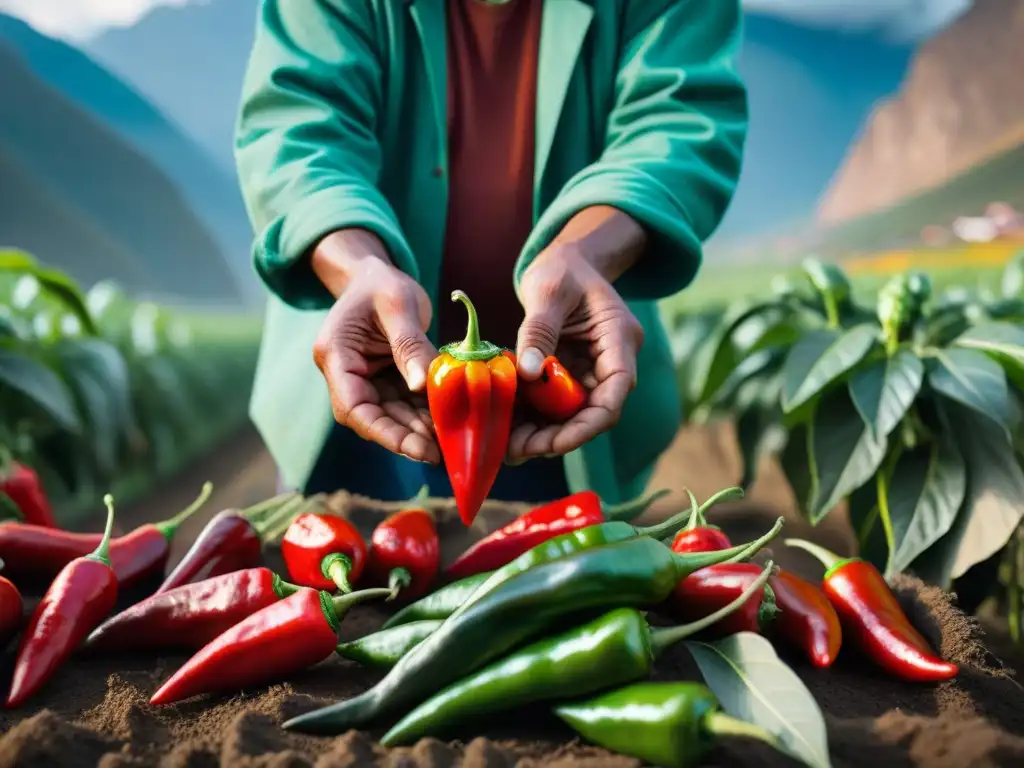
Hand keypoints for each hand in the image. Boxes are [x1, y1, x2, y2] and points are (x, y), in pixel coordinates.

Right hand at [312, 255, 440, 463]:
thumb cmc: (382, 283)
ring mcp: (365, 380)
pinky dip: (425, 414)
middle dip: (406, 437)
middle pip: (373, 418)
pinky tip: (449, 424)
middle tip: (440, 453)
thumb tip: (422, 386)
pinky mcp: (384, 380)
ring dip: (418, 430)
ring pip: (391, 415)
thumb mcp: (398, 304)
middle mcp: (346, 374)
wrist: (375, 275)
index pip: (353, 406)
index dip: (383, 432)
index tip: (415, 447)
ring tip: (449, 442)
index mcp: (336, 355)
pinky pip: (404, 404)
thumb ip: (409, 344)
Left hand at [509, 245, 643, 462]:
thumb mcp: (548, 291)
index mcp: (619, 340)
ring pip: (571, 415)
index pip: (615, 394)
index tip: (552, 443)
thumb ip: (538, 331)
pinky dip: (531, 416)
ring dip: (541, 433)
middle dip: (556, 437)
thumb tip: (527, 372)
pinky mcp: (570, 376)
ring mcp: (590, 372)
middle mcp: (610, 363)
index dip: (587, 425)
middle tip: (516, 452)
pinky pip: (553, 404)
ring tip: (505, 446)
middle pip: (591, 413)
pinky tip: (504, 426)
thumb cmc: (563, 269)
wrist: (567, 262)